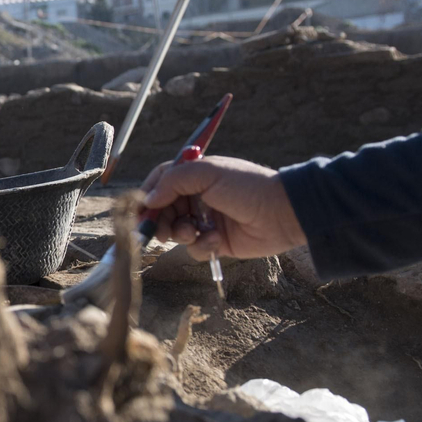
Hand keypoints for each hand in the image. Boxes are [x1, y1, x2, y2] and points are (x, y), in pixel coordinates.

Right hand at [141, 155, 307, 261]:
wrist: (282, 213)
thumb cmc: (247, 187)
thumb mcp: (208, 174)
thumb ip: (173, 182)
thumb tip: (148, 199)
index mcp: (195, 175)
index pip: (161, 181)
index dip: (147, 194)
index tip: (138, 209)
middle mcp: (198, 197)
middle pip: (163, 209)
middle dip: (159, 220)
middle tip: (158, 230)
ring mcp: (206, 220)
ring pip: (175, 230)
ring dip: (178, 233)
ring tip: (190, 232)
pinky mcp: (215, 242)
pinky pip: (194, 247)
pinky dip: (200, 245)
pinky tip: (215, 241)